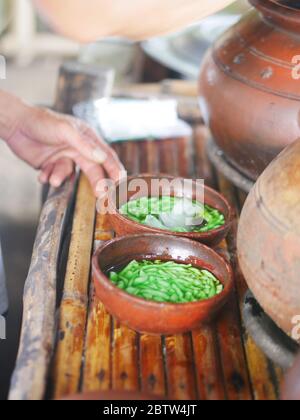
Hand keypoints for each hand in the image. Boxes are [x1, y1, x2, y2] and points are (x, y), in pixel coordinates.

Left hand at [6, 104, 124, 194]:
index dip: (115, 169)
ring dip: (60, 177)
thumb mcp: (65, 130)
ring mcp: (65, 158)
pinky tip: (42, 173)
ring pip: (69, 175)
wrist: (15, 124)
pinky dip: (48, 177)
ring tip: (52, 178)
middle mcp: (78, 149)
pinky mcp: (51, 165)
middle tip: (101, 195)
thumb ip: (84, 145)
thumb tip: (102, 158)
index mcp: (87, 138)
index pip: (106, 156)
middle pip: (93, 169)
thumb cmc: (42, 122)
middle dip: (96, 183)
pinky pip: (54, 177)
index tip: (121, 183)